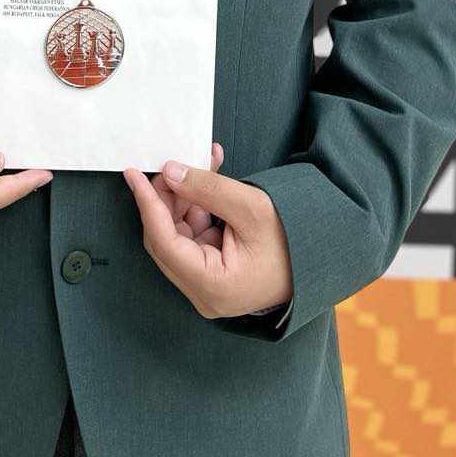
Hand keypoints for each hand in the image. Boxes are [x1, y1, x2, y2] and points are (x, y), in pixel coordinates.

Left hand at [122, 150, 292, 319]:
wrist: (322, 260)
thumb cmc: (293, 240)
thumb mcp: (251, 207)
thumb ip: (207, 189)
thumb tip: (170, 172)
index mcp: (211, 286)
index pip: (163, 241)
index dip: (147, 203)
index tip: (133, 174)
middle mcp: (203, 293)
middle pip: (166, 239)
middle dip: (167, 197)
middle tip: (175, 163)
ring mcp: (207, 286)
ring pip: (178, 235)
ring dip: (185, 198)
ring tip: (204, 164)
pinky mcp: (212, 275)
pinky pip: (193, 237)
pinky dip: (198, 208)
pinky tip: (210, 180)